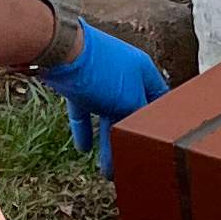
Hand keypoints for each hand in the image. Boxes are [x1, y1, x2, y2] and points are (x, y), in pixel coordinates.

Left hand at [36, 20, 170, 168]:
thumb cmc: (101, 72)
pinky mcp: (77, 84)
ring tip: (107, 169)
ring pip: (107, 114)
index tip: (159, 147)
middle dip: (128, 140)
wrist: (60, 50)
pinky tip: (83, 149)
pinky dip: (84, 129)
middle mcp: (123, 73)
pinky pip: (84, 111)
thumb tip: (141, 141)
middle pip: (130, 112)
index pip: (159, 101)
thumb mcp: (129, 102)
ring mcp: (99, 78)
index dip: (160, 124)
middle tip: (129, 166)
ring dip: (107, 141)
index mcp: (143, 72)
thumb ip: (137, 122)